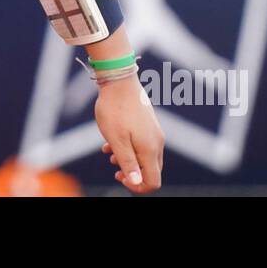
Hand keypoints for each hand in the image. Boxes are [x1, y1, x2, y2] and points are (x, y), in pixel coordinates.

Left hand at [95, 75, 163, 193]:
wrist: (119, 81)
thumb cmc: (114, 110)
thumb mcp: (116, 140)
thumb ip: (127, 163)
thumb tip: (136, 183)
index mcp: (150, 149)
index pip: (153, 181)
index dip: (137, 187)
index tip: (119, 177)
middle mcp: (157, 142)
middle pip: (151, 171)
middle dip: (133, 174)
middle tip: (113, 167)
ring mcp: (154, 132)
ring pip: (145, 156)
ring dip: (128, 160)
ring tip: (109, 153)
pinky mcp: (149, 123)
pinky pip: (142, 144)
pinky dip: (129, 148)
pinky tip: (111, 142)